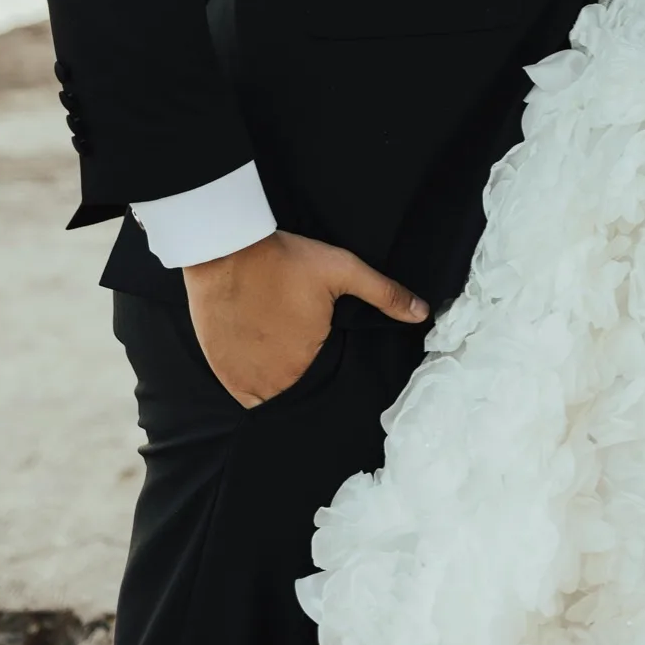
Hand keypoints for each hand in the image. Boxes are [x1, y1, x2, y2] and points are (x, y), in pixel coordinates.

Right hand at [184, 229, 428, 408]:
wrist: (227, 251)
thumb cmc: (285, 260)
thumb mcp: (342, 269)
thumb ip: (384, 293)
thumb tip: (422, 313)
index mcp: (309, 363)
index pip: (328, 380)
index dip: (327, 359)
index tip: (319, 338)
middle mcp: (275, 382)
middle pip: (299, 388)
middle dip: (304, 368)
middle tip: (297, 336)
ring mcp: (244, 381)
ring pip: (270, 393)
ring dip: (277, 377)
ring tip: (278, 342)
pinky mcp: (222, 373)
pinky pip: (244, 391)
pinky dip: (252, 378)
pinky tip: (258, 351)